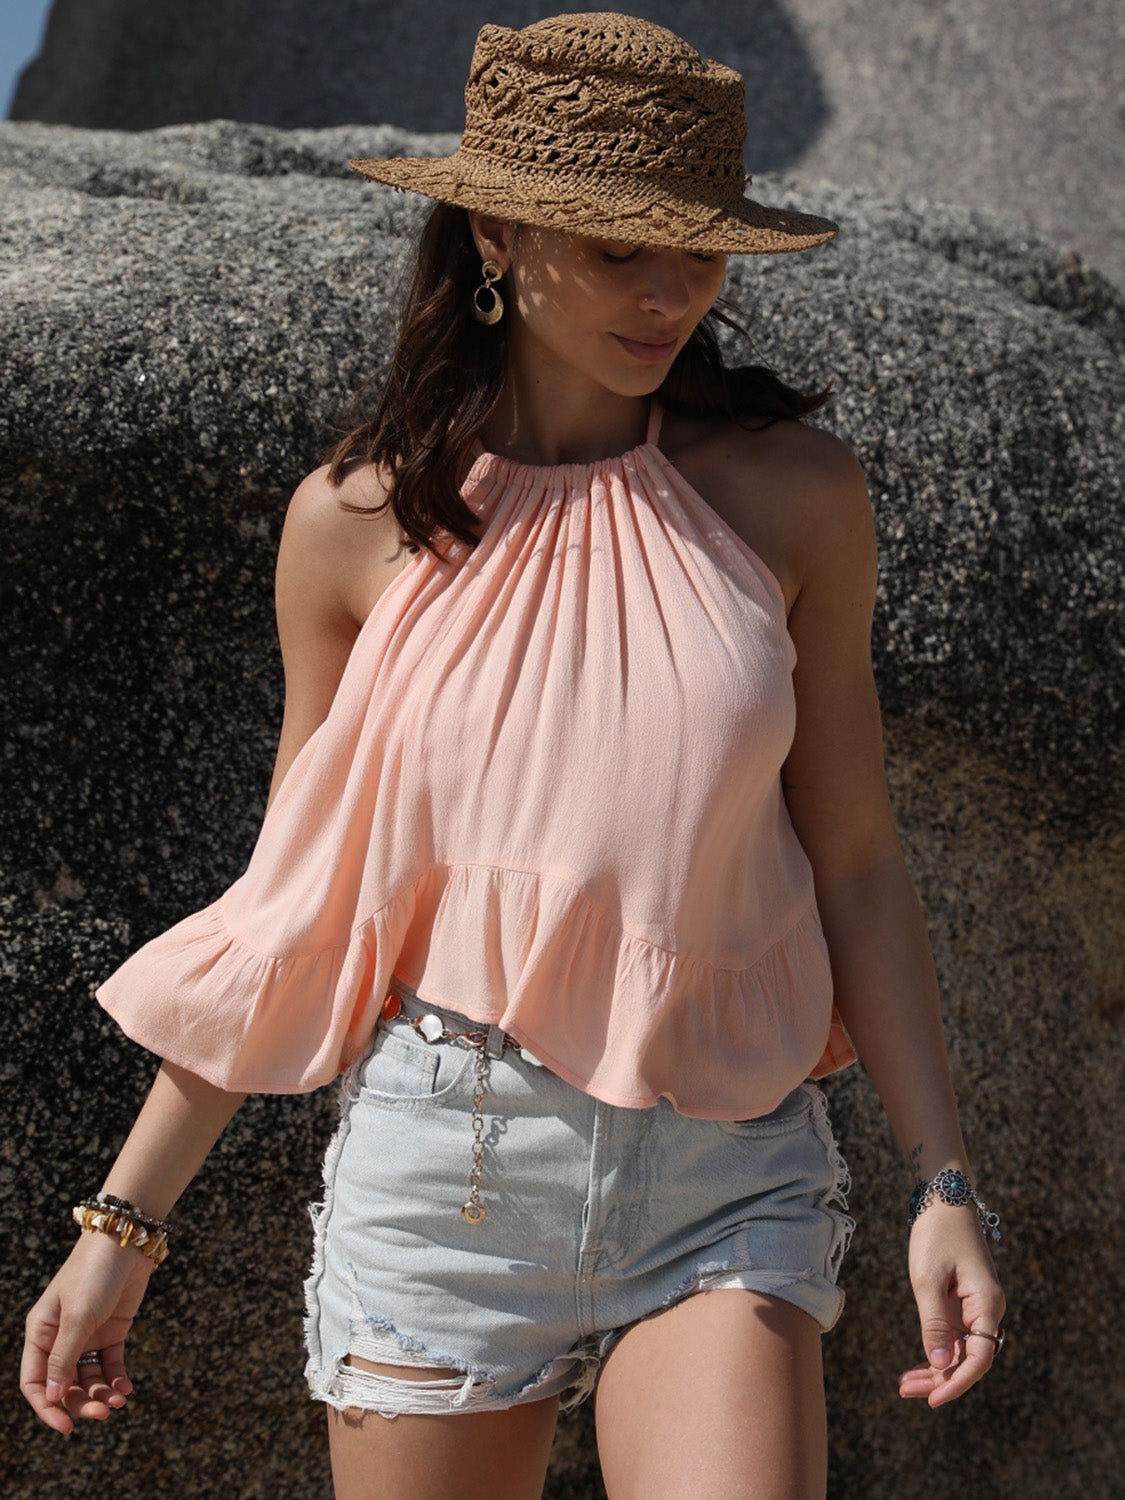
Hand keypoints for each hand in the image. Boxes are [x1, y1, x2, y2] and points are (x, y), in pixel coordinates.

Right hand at [21, 1229, 155, 1434]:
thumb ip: (64, 1357)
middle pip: (65, 1385)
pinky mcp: (112, 1331)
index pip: (35, 1382)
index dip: (46, 1408)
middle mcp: (60, 1338)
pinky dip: (116, 1380)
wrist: (126, 1243)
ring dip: (101, 1395)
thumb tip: (52, 1397)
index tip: (66, 1427)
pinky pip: (110, 1365)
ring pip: (88, 1379)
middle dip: (81, 1403)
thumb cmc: (94, 1274)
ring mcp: (87, 1336)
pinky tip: (126, 1389)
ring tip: (119, 1401)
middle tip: (103, 1413)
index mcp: (40, 1333)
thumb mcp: (78, 1316)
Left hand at [898, 1201, 1005, 1407]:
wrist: (944, 1198)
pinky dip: (937, 1349)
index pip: (978, 1358)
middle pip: (969, 1358)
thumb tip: (941, 1367)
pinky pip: (955, 1334)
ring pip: (961, 1349)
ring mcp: (976, 1306)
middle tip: (906, 1391)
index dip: (956, 1382)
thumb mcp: (928, 1279)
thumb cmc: (937, 1234)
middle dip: (939, 1379)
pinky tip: (918, 1364)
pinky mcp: (964, 1300)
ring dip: (936, 1368)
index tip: (932, 1399)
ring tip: (904, 1384)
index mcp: (987, 1305)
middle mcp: (987, 1309)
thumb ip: (935, 1324)